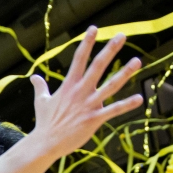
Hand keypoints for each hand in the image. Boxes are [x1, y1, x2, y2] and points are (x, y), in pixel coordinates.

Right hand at [26, 28, 142, 160]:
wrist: (45, 143)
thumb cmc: (45, 122)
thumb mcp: (41, 101)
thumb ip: (40, 87)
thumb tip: (33, 77)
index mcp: (69, 85)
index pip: (79, 59)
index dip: (87, 43)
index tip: (94, 28)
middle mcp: (80, 91)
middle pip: (97, 66)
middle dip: (110, 50)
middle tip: (121, 35)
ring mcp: (88, 105)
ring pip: (110, 86)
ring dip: (125, 73)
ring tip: (137, 61)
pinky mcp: (94, 119)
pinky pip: (113, 111)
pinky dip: (126, 105)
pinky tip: (139, 98)